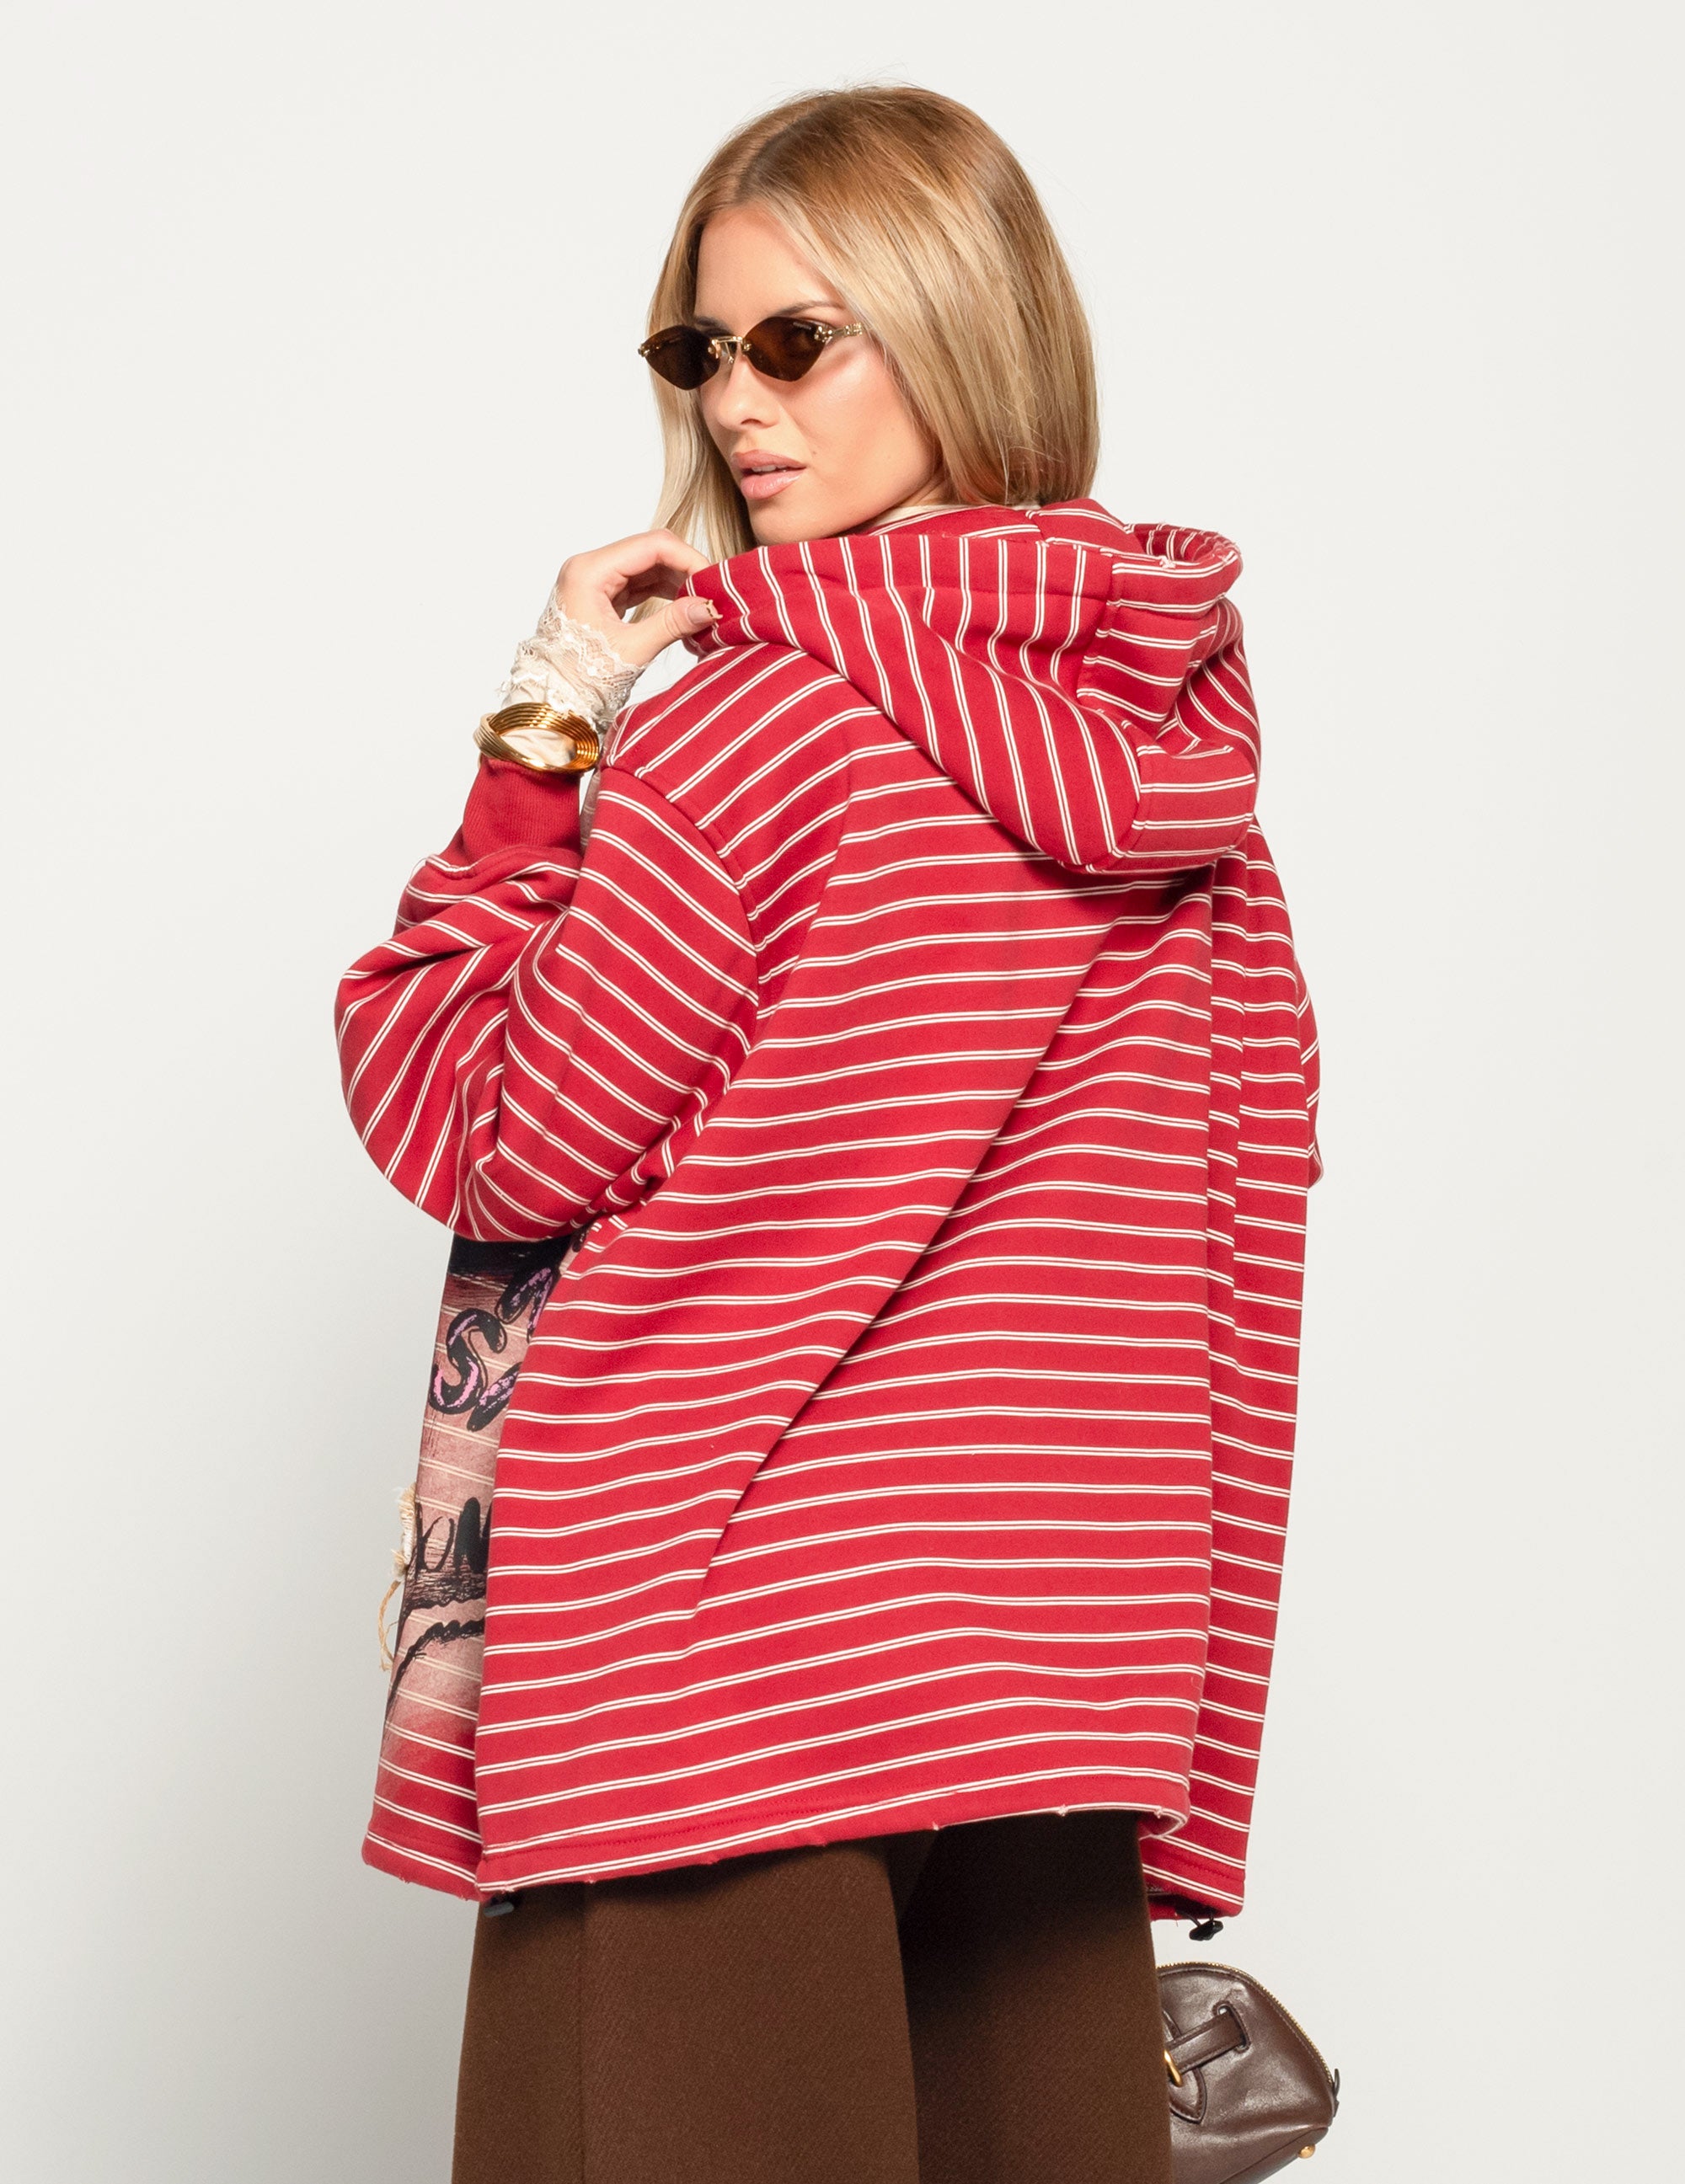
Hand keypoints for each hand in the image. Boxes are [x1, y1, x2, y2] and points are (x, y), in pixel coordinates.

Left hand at [551, 529, 718, 671]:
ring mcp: (594, 580)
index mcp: (589, 571)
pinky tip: (683, 609)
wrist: (554, 700)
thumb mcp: (631, 650)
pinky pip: (639, 583)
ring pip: (647, 566)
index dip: (688, 558)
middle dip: (685, 569)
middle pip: (650, 551)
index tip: (713, 581)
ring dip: (677, 582)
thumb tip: (709, 608)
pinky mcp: (601, 595)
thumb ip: (672, 624)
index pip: (652, 546)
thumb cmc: (580, 679)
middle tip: (712, 594)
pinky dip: (663, 593)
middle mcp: (589, 568)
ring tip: (701, 605)